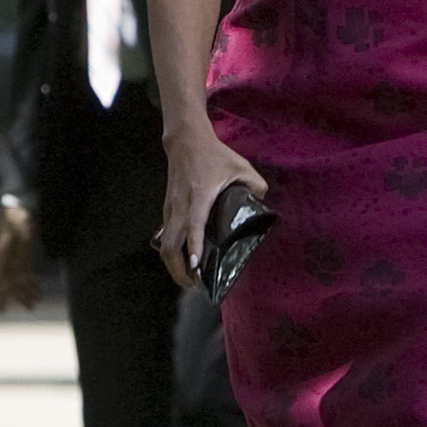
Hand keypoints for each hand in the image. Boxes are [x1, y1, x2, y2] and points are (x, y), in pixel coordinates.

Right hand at [0, 204, 41, 312]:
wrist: (18, 208)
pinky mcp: (22, 256)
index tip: (1, 311)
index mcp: (1, 258)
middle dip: (20, 297)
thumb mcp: (22, 234)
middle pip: (10, 284)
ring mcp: (13, 259)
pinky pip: (25, 273)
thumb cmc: (18, 220)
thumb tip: (24, 277)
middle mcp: (5, 261)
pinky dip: (31, 282)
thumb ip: (22, 256)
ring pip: (19, 281)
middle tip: (31, 308)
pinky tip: (38, 288)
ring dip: (27, 292)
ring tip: (37, 302)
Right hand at [155, 124, 267, 289]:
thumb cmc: (214, 155)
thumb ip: (256, 186)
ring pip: (165, 244)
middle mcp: (181, 206)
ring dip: (174, 265)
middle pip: (170, 245)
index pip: (193, 226)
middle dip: (178, 270)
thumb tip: (261, 207)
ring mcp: (170, 209)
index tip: (196, 268)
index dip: (193, 248)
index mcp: (200, 196)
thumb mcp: (241, 167)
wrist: (185, 141)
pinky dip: (173, 252)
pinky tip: (185, 260)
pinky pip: (166, 237)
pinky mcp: (167, 209)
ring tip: (189, 279)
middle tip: (194, 285)